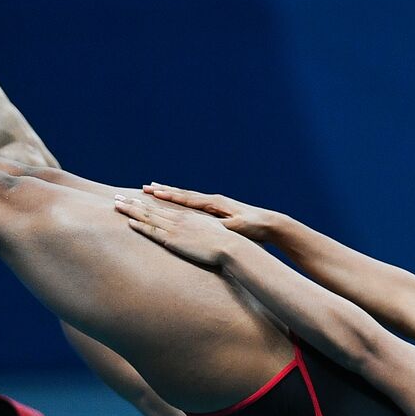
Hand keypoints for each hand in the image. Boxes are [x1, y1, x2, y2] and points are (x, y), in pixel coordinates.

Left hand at [115, 195, 239, 267]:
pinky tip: (130, 222)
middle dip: (132, 203)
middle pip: (151, 208)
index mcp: (186, 216)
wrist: (229, 246)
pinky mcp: (174, 240)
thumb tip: (197, 236)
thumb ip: (200, 231)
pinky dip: (141, 226)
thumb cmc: (224, 243)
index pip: (162, 208)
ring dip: (131, 210)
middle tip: (116, 197)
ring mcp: (175, 228)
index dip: (146, 202)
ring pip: (148, 217)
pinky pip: (154, 232)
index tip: (135, 197)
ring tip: (117, 204)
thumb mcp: (210, 233)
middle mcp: (178, 219)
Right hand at [143, 183, 283, 242]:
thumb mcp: (236, 228)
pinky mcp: (216, 209)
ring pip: (186, 196)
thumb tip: (208, 226)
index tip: (152, 192)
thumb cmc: (253, 227)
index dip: (169, 196)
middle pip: (182, 194)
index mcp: (214, 203)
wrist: (269, 223)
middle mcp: (212, 200)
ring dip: (169, 193)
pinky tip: (174, 199)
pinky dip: (180, 199)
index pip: (186, 198)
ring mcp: (213, 204)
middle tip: (145, 187)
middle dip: (163, 191)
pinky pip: (192, 202)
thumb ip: (221, 226)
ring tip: (154, 189)